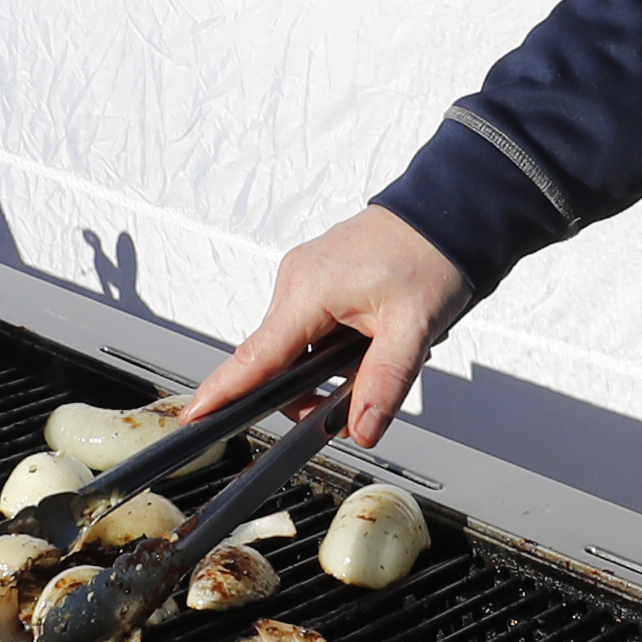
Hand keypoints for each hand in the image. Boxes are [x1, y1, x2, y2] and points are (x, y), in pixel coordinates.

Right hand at [183, 207, 467, 447]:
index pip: (257, 354)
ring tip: (369, 365)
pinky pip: (307, 325)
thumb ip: (384, 384)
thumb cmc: (430, 255)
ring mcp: (304, 276)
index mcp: (310, 290)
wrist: (446, 213)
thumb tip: (362, 428)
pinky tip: (362, 345)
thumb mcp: (414, 329)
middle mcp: (296, 280)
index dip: (224, 390)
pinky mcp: (316, 276)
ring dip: (320, 369)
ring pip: (293, 345)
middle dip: (304, 392)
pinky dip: (326, 347)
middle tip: (350, 409)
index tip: (195, 414)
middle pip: (274, 359)